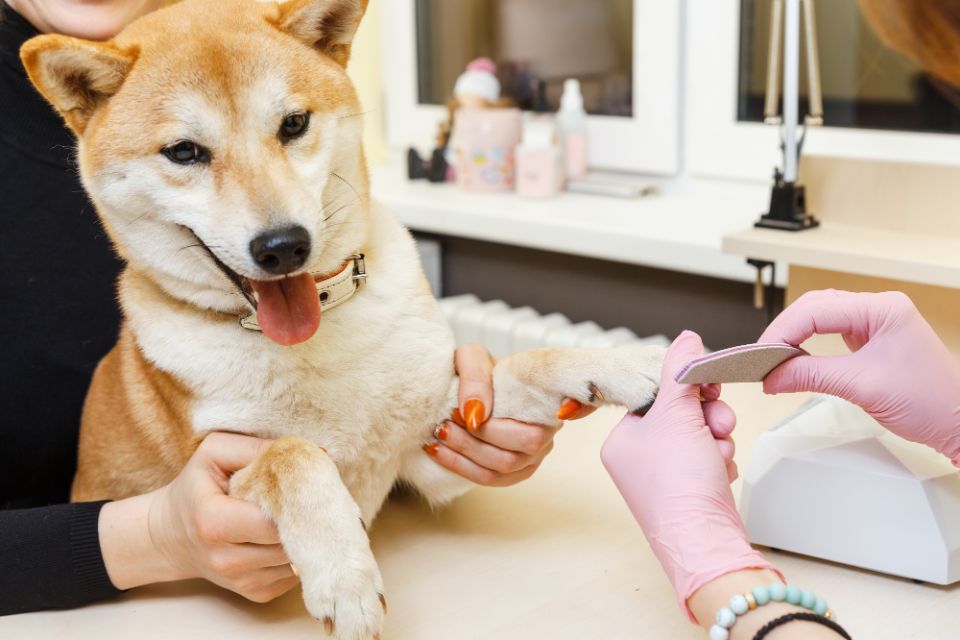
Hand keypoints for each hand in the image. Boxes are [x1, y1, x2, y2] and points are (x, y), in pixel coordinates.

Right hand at [99, 433, 297, 602]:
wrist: (170, 536)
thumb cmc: (195, 489)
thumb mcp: (213, 454)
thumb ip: (256, 448)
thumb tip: (314, 452)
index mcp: (213, 523)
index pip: (272, 520)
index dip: (294, 501)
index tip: (303, 485)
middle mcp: (226, 559)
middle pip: (288, 542)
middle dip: (303, 520)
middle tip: (307, 498)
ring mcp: (242, 581)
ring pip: (296, 560)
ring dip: (302, 538)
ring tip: (291, 516)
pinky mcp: (256, 593)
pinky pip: (293, 575)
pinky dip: (295, 556)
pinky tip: (282, 537)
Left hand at [423, 344, 591, 485]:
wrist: (468, 384)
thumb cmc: (478, 369)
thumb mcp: (472, 358)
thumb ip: (476, 376)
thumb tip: (476, 415)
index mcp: (547, 400)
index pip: (567, 410)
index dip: (570, 412)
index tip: (537, 412)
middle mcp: (547, 432)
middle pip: (521, 448)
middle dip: (479, 438)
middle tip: (447, 418)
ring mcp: (532, 456)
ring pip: (502, 467)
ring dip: (464, 452)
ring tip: (438, 432)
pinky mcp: (513, 472)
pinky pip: (489, 479)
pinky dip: (460, 466)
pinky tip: (437, 451)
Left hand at [600, 331, 779, 620]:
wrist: (706, 543)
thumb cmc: (680, 485)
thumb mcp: (678, 414)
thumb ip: (680, 371)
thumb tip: (685, 338)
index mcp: (620, 439)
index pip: (654, 393)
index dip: (684, 386)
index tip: (707, 383)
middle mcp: (636, 458)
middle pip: (679, 412)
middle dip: (707, 416)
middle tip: (718, 421)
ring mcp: (662, 477)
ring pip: (699, 434)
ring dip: (716, 437)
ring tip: (718, 452)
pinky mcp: (688, 491)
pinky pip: (708, 458)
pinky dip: (719, 460)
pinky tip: (720, 471)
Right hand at [760, 290, 959, 463]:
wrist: (959, 424)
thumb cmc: (931, 402)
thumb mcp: (862, 386)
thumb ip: (811, 376)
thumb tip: (773, 376)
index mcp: (882, 308)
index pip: (816, 310)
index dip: (783, 331)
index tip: (762, 355)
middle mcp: (879, 309)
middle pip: (815, 307)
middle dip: (785, 331)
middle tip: (762, 357)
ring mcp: (876, 324)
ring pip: (820, 318)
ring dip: (795, 336)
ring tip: (774, 359)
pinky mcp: (872, 341)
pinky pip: (831, 334)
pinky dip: (808, 345)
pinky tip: (796, 358)